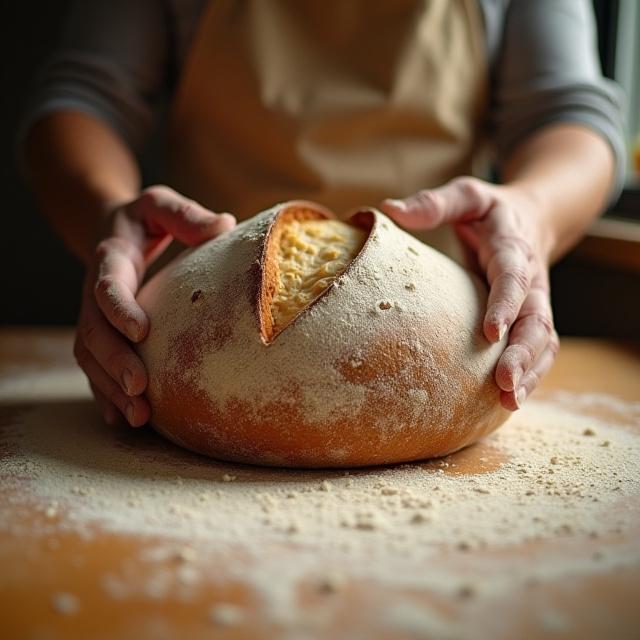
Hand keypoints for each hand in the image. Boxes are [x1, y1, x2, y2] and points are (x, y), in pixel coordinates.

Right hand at [74, 185, 235, 425]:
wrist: (111, 231)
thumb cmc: (144, 219)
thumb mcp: (159, 205)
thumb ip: (184, 215)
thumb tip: (224, 226)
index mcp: (110, 259)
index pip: (107, 286)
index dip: (119, 309)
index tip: (141, 332)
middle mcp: (94, 292)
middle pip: (93, 331)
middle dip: (114, 361)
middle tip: (140, 387)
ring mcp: (94, 317)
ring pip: (91, 357)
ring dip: (111, 387)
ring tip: (138, 416)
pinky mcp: (102, 335)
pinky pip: (96, 368)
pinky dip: (107, 393)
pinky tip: (124, 418)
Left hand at [380, 177, 558, 410]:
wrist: (530, 218)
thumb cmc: (489, 211)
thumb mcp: (466, 196)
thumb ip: (434, 203)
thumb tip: (389, 209)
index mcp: (513, 247)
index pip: (514, 276)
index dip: (505, 304)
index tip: (490, 332)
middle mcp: (531, 278)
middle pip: (537, 318)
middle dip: (524, 353)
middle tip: (505, 384)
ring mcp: (534, 301)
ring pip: (543, 340)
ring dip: (531, 372)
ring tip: (510, 402)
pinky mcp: (530, 318)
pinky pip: (537, 348)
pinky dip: (530, 373)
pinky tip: (511, 400)